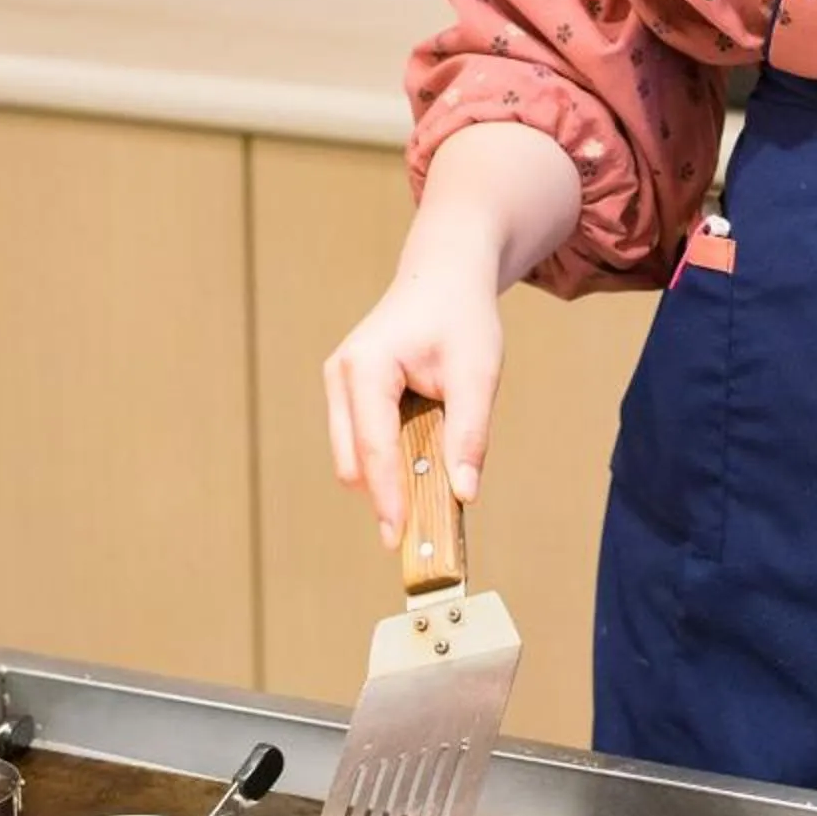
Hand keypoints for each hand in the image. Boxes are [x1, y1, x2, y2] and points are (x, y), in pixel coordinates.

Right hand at [324, 253, 503, 547]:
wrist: (444, 278)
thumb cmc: (461, 318)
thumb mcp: (478, 372)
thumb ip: (470, 433)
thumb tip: (464, 493)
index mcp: (366, 367)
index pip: (374, 447)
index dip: (388, 497)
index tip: (399, 538)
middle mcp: (340, 376)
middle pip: (353, 462)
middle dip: (386, 496)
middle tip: (428, 529)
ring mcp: (338, 386)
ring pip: (352, 458)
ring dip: (388, 480)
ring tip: (434, 489)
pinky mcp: (347, 395)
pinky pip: (361, 444)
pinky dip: (389, 463)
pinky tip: (423, 464)